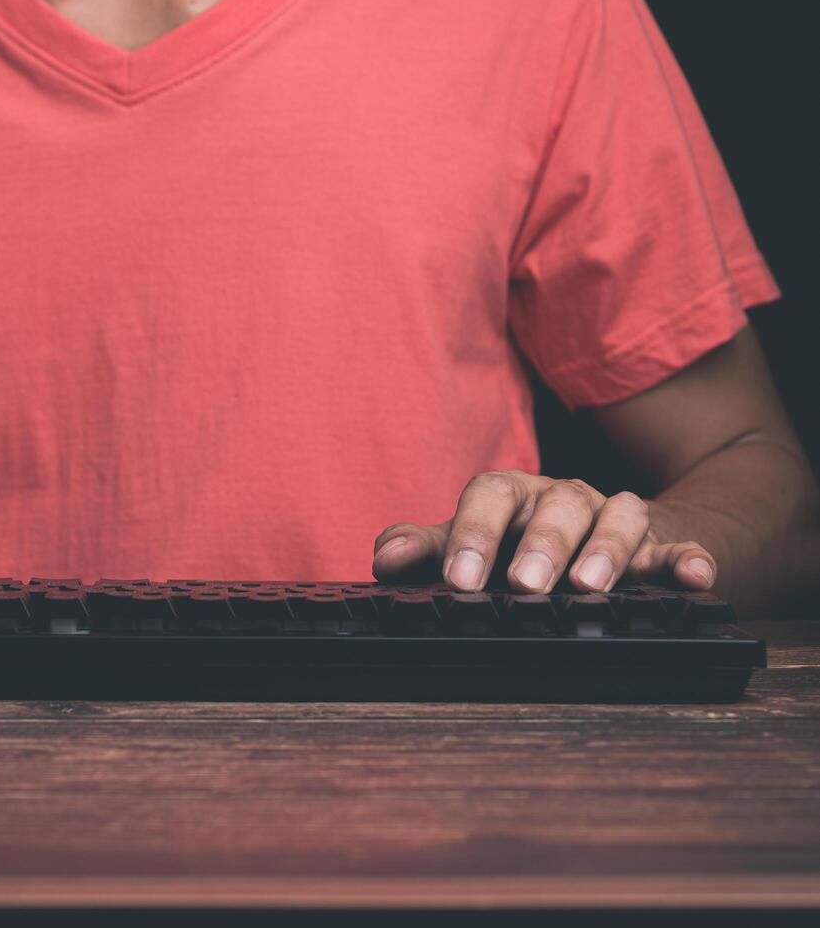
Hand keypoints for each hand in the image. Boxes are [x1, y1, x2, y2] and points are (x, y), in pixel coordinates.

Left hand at [372, 470, 716, 592]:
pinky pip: (679, 547)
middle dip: (541, 545)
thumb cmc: (516, 542)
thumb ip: (427, 548)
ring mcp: (614, 519)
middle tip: (525, 585)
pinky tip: (695, 576)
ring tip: (590, 586)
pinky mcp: (659, 546)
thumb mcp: (468, 543)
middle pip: (556, 507)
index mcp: (513, 494)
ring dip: (606, 549)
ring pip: (618, 516)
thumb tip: (385, 558)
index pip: (491, 496)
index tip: (460, 580)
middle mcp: (564, 498)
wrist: (588, 536)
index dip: (474, 535)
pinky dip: (688, 558)